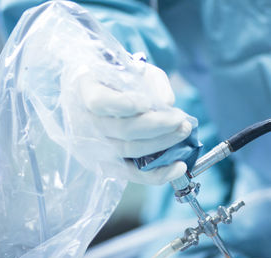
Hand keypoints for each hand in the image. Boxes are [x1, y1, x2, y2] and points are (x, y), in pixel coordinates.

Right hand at [79, 60, 191, 184]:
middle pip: (122, 130)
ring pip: (130, 150)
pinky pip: (132, 174)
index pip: (99, 102)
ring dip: (162, 144)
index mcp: (88, 90)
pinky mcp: (109, 163)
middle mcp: (87, 121)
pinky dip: (157, 174)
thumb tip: (167, 104)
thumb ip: (154, 82)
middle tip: (181, 119)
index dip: (122, 104)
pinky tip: (178, 167)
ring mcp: (96, 146)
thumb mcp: (140, 70)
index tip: (146, 104)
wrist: (113, 94)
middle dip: (157, 126)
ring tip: (183, 131)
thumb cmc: (127, 80)